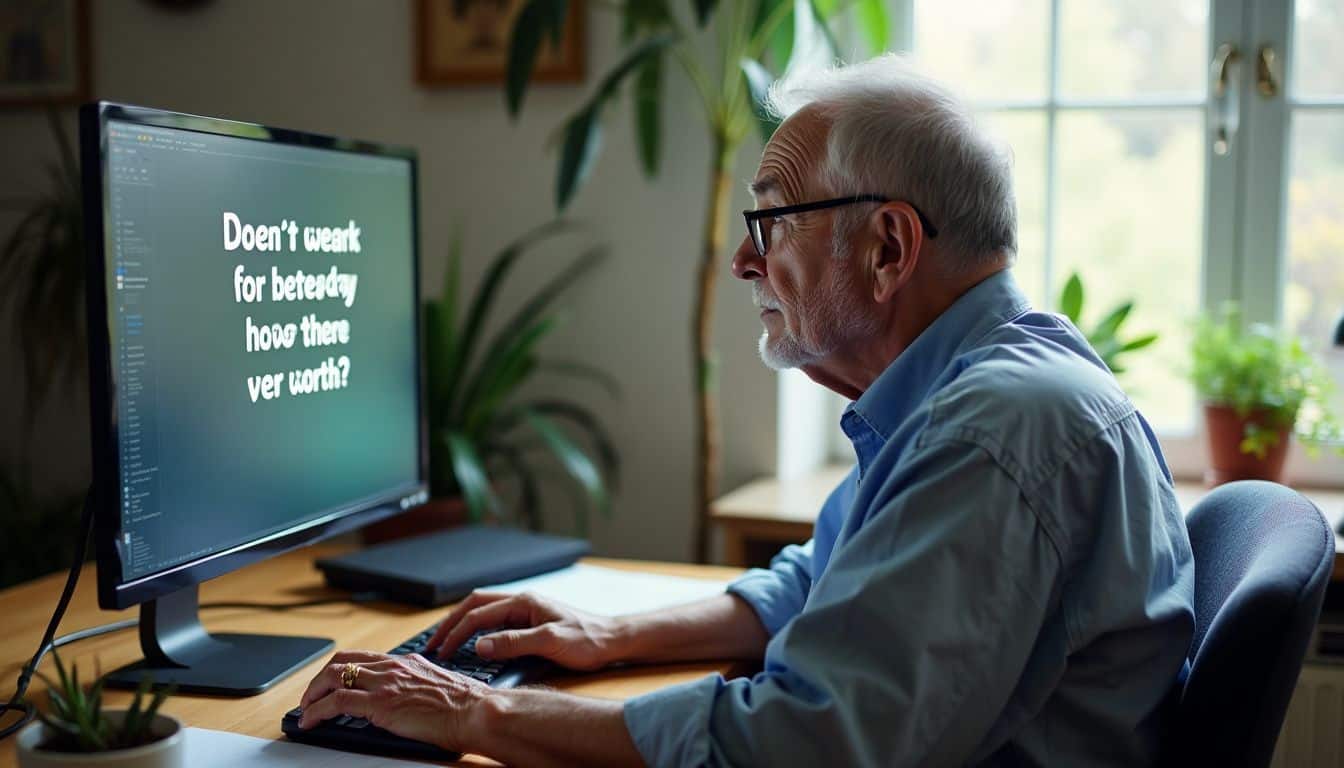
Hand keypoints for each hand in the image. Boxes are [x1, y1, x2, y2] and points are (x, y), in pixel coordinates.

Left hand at [297, 650, 489, 750]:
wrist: (476, 712)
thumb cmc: (467, 706)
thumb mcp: (437, 686)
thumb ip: (417, 686)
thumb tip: (407, 701)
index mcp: (407, 662)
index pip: (363, 657)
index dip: (340, 669)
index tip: (330, 683)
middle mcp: (393, 667)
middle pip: (342, 661)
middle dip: (319, 679)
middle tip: (311, 697)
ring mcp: (385, 683)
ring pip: (333, 677)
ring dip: (312, 694)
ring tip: (306, 710)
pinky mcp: (380, 704)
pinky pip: (336, 702)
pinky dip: (316, 711)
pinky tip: (310, 722)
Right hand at [425, 591, 618, 670]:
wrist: (612, 640)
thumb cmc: (587, 639)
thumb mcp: (550, 642)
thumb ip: (514, 643)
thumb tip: (479, 645)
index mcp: (524, 602)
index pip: (479, 614)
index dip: (457, 633)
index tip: (442, 652)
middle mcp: (522, 602)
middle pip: (475, 605)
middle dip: (451, 622)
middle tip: (433, 643)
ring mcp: (525, 610)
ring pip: (483, 610)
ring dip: (462, 623)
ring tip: (444, 640)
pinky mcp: (530, 621)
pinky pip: (495, 620)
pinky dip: (477, 628)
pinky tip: (472, 640)